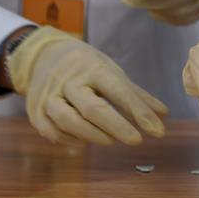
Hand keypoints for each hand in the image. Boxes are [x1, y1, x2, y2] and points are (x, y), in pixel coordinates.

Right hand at [7, 26, 168, 146]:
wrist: (43, 54)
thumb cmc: (86, 66)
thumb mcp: (111, 71)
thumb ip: (136, 95)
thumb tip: (163, 114)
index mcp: (93, 67)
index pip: (118, 90)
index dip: (138, 111)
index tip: (157, 131)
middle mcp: (69, 80)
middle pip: (92, 107)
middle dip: (116, 126)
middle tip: (136, 141)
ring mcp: (49, 95)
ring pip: (67, 120)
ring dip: (91, 134)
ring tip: (110, 141)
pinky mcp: (35, 110)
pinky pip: (50, 130)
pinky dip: (69, 139)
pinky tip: (84, 142)